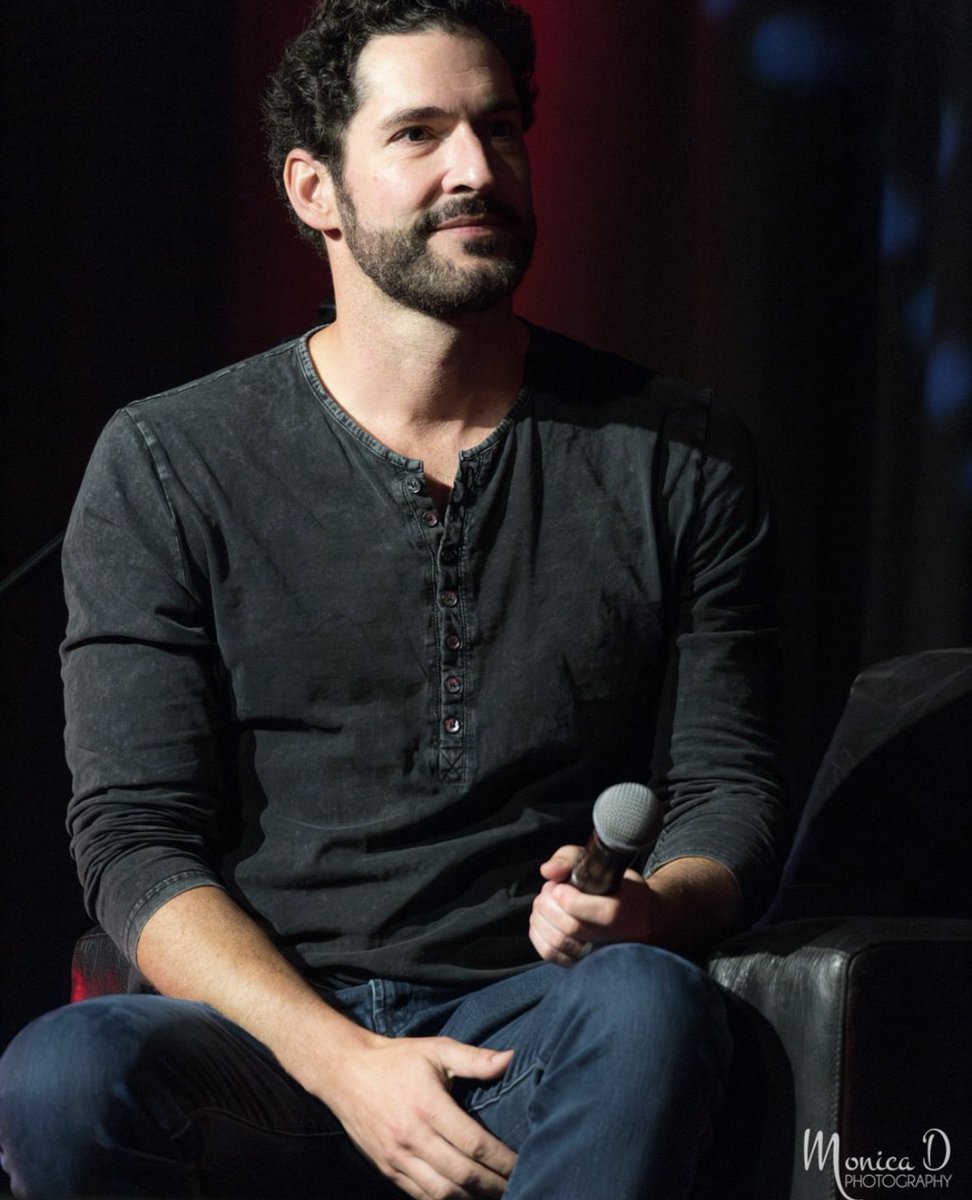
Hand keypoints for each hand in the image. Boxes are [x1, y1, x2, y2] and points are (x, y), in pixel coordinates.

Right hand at [322, 1031, 516, 1198]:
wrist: (346, 1072)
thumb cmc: (397, 1059)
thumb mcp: (437, 1049)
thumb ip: (475, 1058)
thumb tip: (510, 1059)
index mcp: (429, 1106)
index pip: (474, 1144)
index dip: (501, 1159)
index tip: (520, 1164)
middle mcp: (413, 1137)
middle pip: (462, 1175)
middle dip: (493, 1185)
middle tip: (516, 1186)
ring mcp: (398, 1158)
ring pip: (441, 1192)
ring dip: (471, 1198)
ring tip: (494, 1195)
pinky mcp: (387, 1169)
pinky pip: (420, 1195)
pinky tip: (462, 1196)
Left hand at [529, 845, 661, 966]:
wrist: (649, 920)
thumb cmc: (622, 887)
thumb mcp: (603, 862)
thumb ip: (571, 859)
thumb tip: (547, 871)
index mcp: (619, 910)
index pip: (577, 908)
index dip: (560, 893)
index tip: (559, 885)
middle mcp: (611, 938)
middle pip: (567, 926)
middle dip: (548, 904)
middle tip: (551, 891)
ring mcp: (598, 955)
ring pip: (556, 942)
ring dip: (541, 918)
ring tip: (547, 904)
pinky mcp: (585, 964)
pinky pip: (551, 955)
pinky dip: (538, 934)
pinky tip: (543, 920)